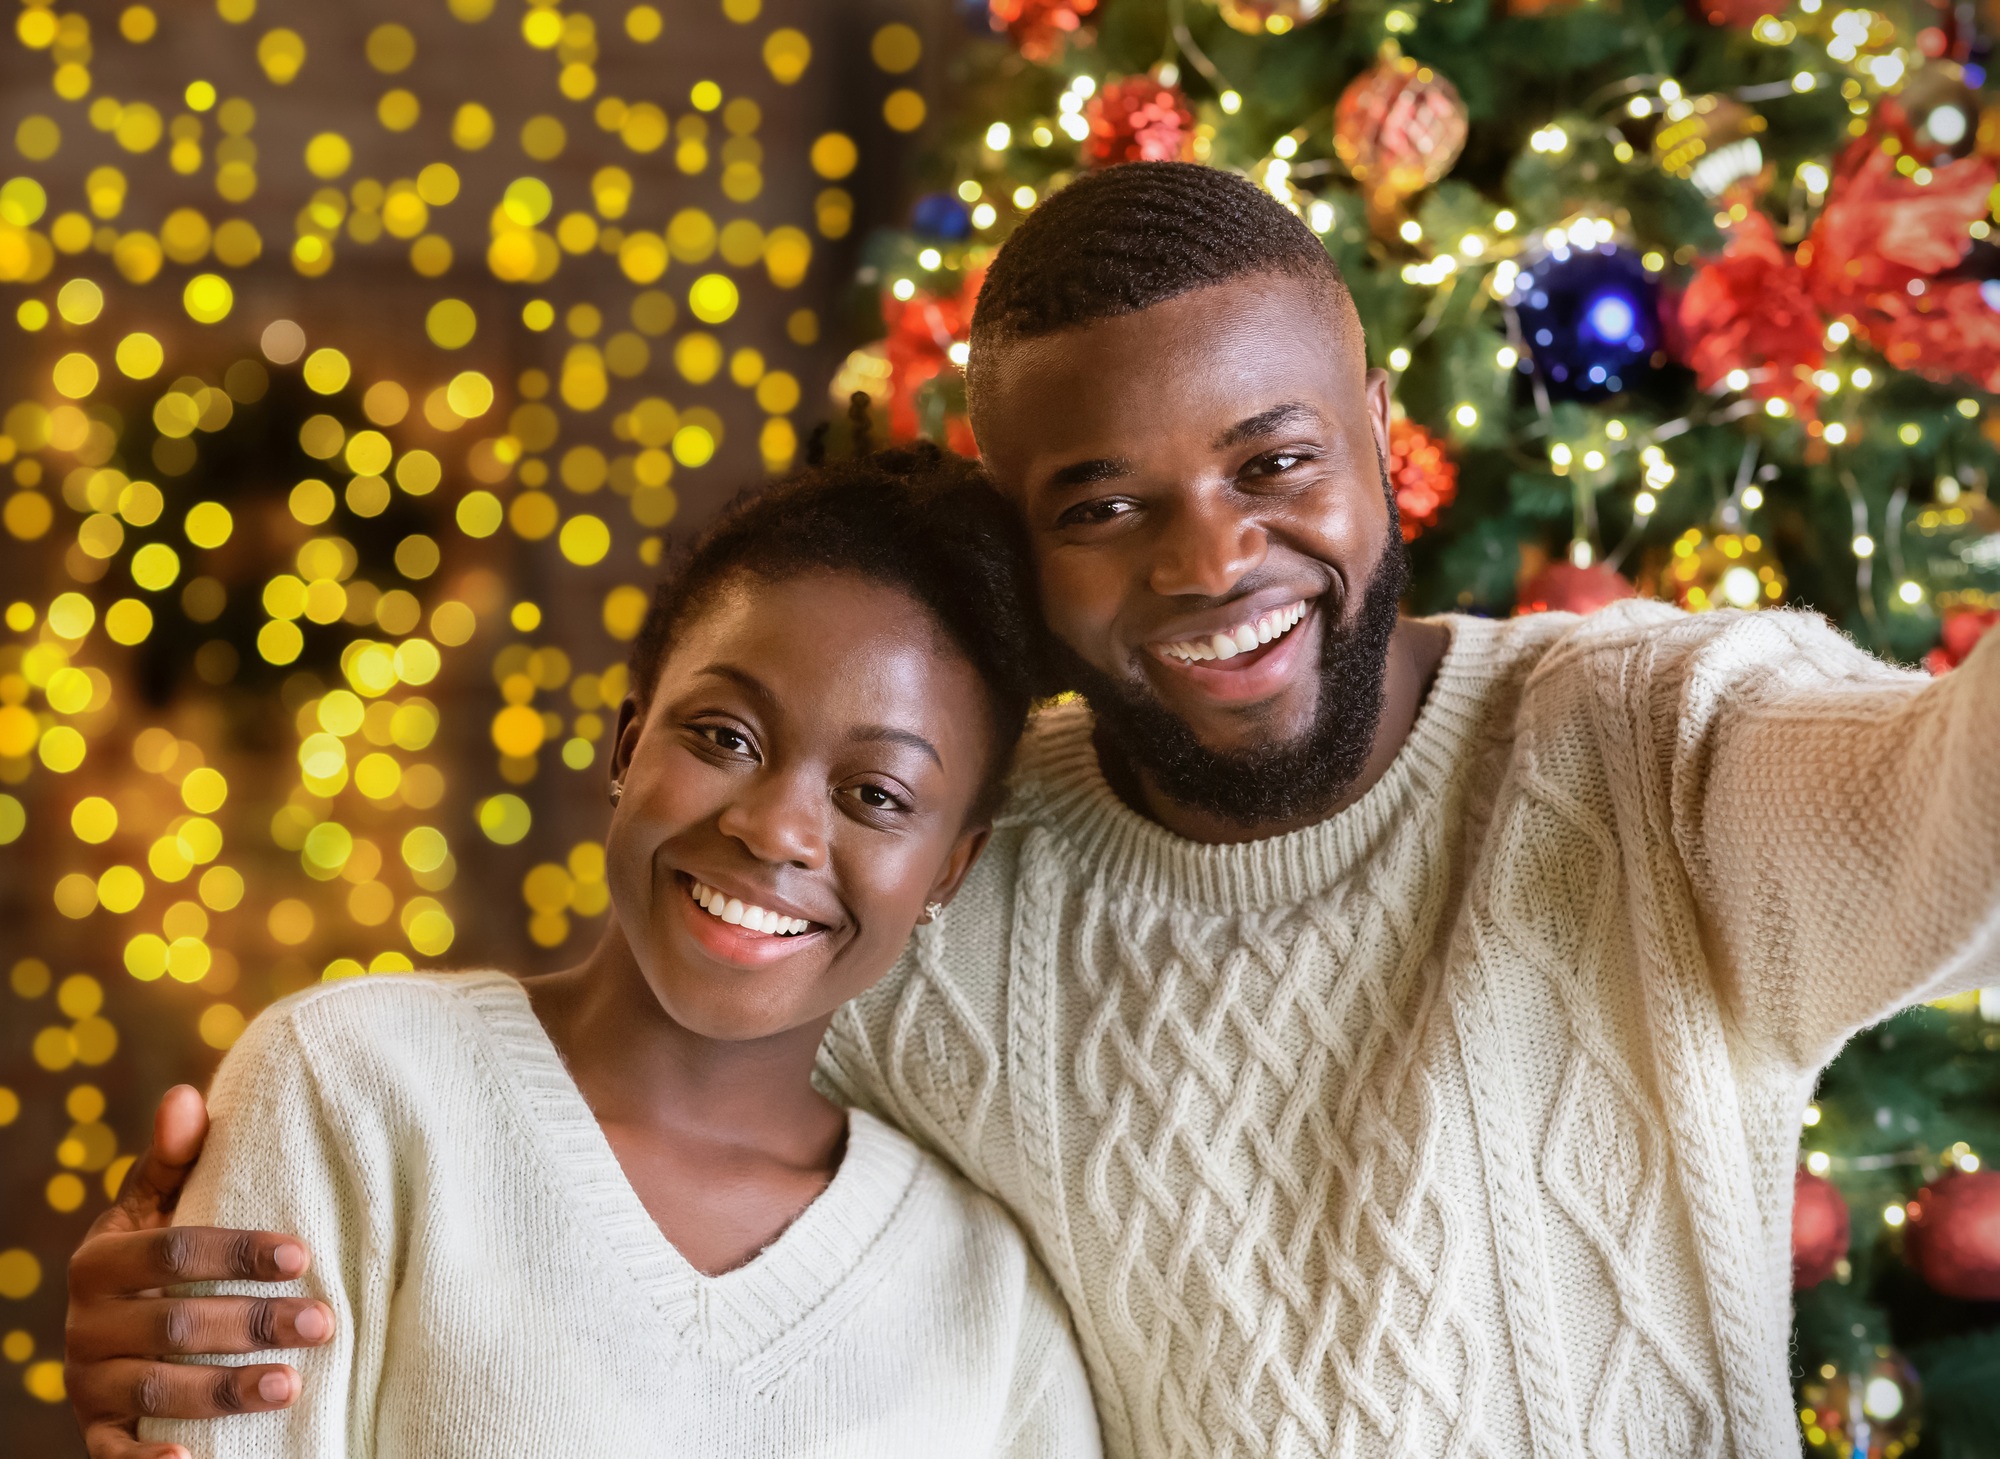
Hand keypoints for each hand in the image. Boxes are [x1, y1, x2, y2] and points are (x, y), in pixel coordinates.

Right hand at [65, 1085, 334, 1458]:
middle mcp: (86, 1325)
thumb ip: (172, 1159)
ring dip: (225, 1389)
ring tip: (292, 1384)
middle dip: (253, 1323)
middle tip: (325, 1322)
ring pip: (157, 1389)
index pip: (173, 1251)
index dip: (237, 1251)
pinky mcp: (96, 1433)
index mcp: (100, 1261)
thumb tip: (185, 1096)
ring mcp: (89, 1383)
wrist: (110, 1333)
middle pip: (176, 1323)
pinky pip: (115, 1454)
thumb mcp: (153, 1208)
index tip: (302, 1253)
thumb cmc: (154, 1258)